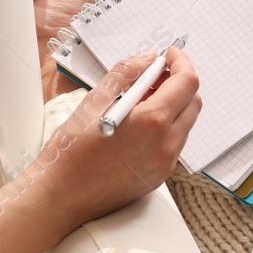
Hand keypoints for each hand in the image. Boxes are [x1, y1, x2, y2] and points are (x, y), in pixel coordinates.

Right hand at [26, 47, 200, 228]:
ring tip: (139, 102)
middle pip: (193, 102)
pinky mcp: (158, 177)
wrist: (60, 196)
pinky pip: (173, 145)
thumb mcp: (94, 102)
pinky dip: (164, 128)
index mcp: (152, 122)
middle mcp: (166, 146)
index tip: (169, 55)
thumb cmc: (70, 153)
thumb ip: (125, 73)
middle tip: (152, 77)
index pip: (187, 82)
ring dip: (171, 106)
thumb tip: (146, 59)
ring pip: (184, 124)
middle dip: (178, 83)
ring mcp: (165, 165)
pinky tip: (137, 126)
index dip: (181, 62)